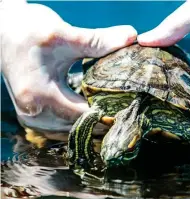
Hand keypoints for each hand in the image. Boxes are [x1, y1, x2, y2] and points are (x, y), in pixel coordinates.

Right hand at [1, 1, 136, 135]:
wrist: (2, 32)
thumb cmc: (28, 31)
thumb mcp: (63, 34)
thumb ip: (99, 40)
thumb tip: (132, 36)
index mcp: (41, 96)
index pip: (85, 116)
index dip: (108, 114)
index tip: (128, 110)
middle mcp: (34, 114)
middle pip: (78, 128)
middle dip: (102, 122)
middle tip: (125, 115)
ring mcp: (32, 119)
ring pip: (71, 132)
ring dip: (90, 126)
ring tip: (111, 117)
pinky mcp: (33, 118)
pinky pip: (61, 130)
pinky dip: (78, 124)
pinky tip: (92, 116)